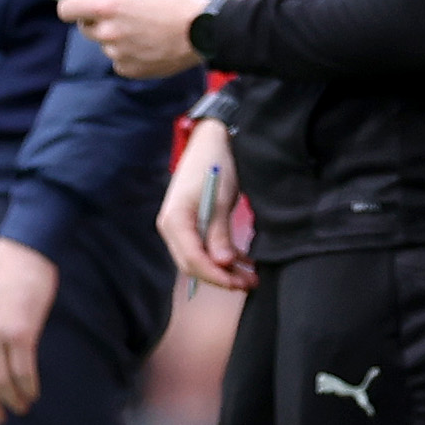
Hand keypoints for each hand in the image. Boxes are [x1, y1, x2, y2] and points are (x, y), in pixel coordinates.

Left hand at [59, 0, 212, 81]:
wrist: (202, 31)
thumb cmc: (171, 6)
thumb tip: (83, 1)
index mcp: (108, 7)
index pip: (66, 9)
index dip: (69, 6)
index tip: (74, 5)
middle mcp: (109, 32)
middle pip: (86, 29)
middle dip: (97, 22)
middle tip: (119, 17)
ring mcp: (118, 53)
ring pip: (106, 45)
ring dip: (118, 39)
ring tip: (146, 33)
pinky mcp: (129, 69)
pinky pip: (119, 61)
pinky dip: (129, 55)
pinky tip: (149, 47)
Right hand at [159, 121, 250, 293]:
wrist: (211, 140)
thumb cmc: (215, 164)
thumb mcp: (220, 199)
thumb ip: (219, 232)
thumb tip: (222, 263)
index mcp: (175, 221)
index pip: (192, 260)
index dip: (215, 276)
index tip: (239, 284)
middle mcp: (173, 228)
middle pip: (193, 264)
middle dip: (221, 277)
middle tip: (251, 283)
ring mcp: (182, 227)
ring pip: (201, 259)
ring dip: (226, 270)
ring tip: (252, 277)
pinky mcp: (193, 224)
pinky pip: (206, 248)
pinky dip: (225, 257)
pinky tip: (246, 263)